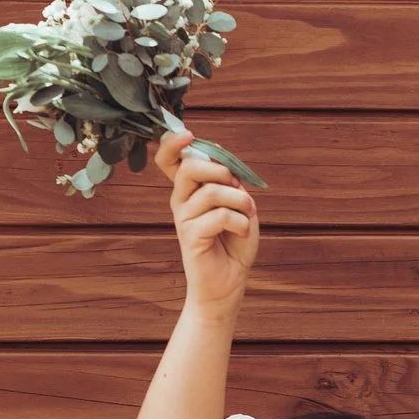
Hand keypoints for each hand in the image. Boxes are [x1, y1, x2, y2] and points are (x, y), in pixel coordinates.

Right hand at [163, 128, 260, 312]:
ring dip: (240, 201)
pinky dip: (240, 222)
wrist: (228, 283)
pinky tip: (243, 232)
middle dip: (221, 171)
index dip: (174, 143)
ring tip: (248, 215)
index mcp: (190, 190)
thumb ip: (232, 184)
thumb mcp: (240, 207)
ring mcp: (183, 218)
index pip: (170, 159)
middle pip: (190, 167)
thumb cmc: (234, 244)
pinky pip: (219, 216)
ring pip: (212, 192)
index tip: (189, 135)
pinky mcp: (190, 237)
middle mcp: (181, 200)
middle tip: (237, 187)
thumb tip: (224, 167)